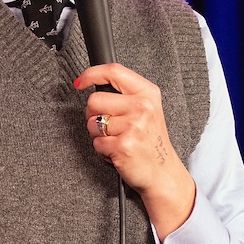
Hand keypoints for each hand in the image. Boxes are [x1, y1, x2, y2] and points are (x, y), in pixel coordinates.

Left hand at [73, 62, 195, 236]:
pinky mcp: (123, 146)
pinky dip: (102, 150)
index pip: (114, 71)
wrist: (162, 172)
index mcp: (147, 93)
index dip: (91, 74)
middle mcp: (142, 107)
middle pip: (95, 100)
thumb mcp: (147, 109)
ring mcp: (133, 126)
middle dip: (94, 115)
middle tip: (111, 126)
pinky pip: (97, 143)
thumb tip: (92, 82)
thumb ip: (125, 94)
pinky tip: (118, 152)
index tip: (80, 82)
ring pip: (92, 123)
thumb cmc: (150, 141)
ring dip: (98, 135)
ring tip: (117, 140)